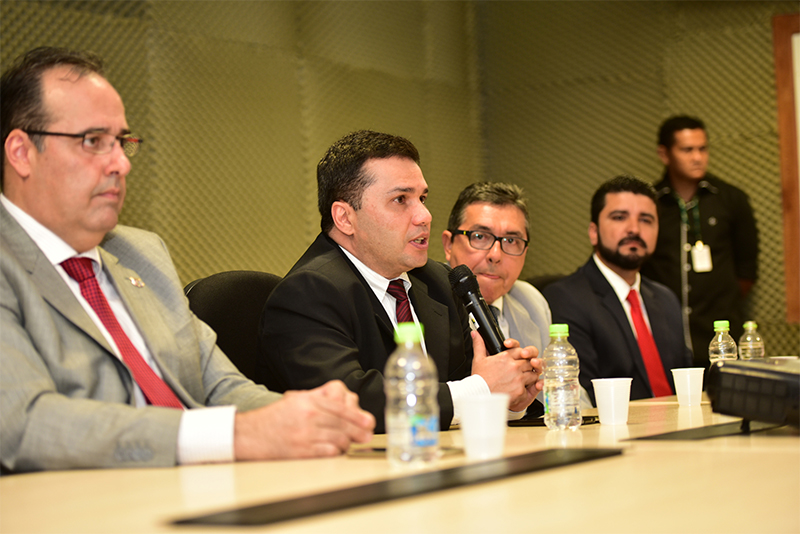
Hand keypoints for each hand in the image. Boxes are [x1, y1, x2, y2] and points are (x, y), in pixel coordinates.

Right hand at [233, 380, 374, 459]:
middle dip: (358, 431)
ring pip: (339, 439)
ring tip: (348, 444)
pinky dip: (335, 452)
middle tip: (366, 436)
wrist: (249, 434)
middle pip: (343, 424)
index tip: (368, 422)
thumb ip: (319, 398)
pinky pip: (328, 452)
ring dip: (347, 443)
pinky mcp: (301, 451)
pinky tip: (335, 451)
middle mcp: (308, 415)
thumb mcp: (295, 399)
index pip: (340, 407)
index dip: (358, 416)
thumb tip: (345, 402)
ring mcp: (305, 433)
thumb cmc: (274, 418)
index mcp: (308, 400)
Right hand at [471, 332, 540, 411]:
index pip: (520, 350)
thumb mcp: (478, 359)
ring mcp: (519, 379)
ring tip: (522, 380)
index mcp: (505, 357)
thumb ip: (479, 344)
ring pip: (533, 374)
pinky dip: (526, 390)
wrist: (478, 396)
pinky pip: (530, 389)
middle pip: (529, 362)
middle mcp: (514, 366)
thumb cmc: (479, 380)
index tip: (520, 358)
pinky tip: (519, 390)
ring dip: (529, 377)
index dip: (521, 354)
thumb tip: (475, 334)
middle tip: (523, 370)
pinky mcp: (520, 391)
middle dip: (527, 365)